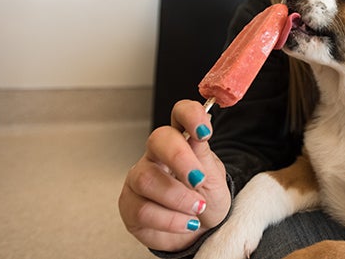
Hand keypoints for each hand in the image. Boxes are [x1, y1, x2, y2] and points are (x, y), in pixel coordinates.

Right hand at [119, 99, 231, 251]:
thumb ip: (204, 156)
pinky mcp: (129, 206)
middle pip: (157, 140)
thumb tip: (199, 131)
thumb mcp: (215, 179)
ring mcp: (138, 179)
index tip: (204, 131)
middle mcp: (156, 156)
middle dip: (180, 159)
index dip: (190, 115)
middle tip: (199, 179)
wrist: (202, 231)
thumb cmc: (207, 200)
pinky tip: (186, 223)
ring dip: (178, 198)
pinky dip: (171, 220)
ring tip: (197, 209)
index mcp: (181, 141)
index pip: (180, 113)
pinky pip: (143, 210)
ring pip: (147, 179)